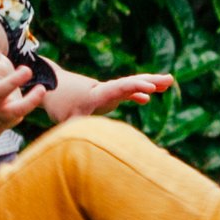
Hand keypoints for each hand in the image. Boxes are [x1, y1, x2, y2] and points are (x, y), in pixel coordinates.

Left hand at [47, 69, 175, 121]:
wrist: (49, 85)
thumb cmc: (57, 103)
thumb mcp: (66, 119)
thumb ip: (80, 127)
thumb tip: (90, 139)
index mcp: (96, 94)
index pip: (118, 89)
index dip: (134, 88)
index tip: (150, 88)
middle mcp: (104, 90)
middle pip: (130, 84)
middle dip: (150, 81)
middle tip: (169, 79)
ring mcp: (105, 91)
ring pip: (130, 86)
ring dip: (149, 84)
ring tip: (169, 81)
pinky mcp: (104, 94)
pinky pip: (124, 93)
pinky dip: (136, 94)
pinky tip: (147, 99)